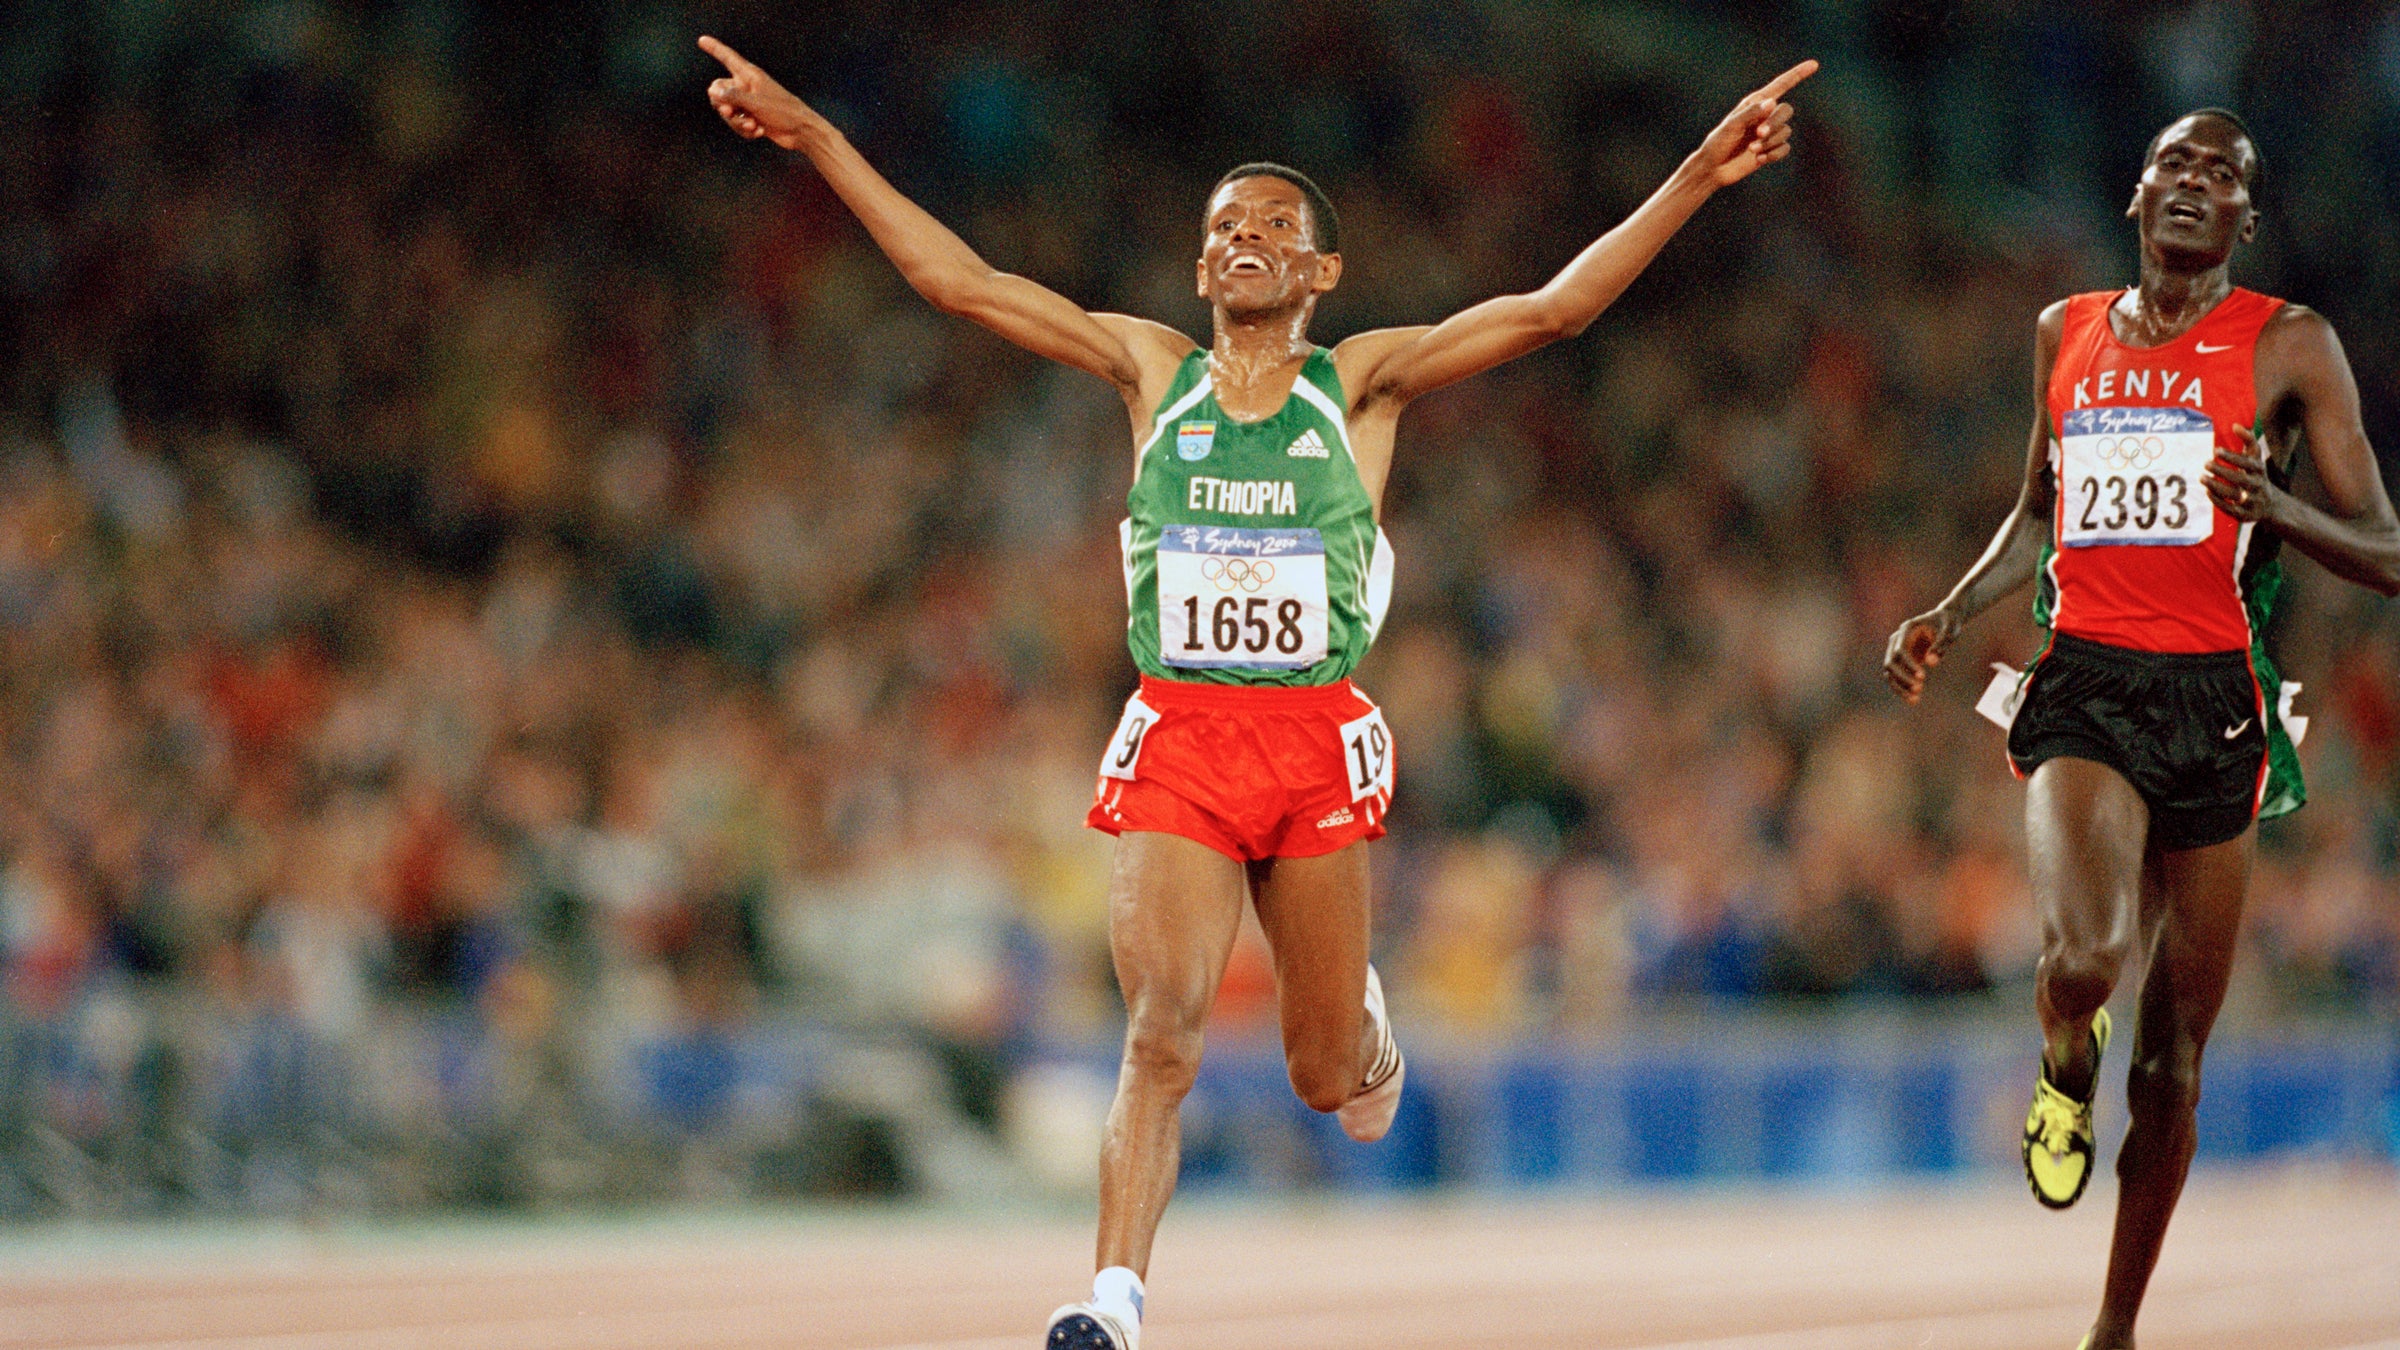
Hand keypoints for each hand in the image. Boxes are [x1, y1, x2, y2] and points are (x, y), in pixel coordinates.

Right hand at [700, 35, 814, 148]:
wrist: (801, 131)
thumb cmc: (782, 112)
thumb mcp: (755, 102)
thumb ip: (732, 96)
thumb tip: (713, 90)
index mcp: (749, 75)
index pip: (727, 58)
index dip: (714, 49)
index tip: (702, 40)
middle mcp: (746, 87)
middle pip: (719, 91)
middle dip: (722, 105)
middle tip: (730, 112)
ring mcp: (749, 103)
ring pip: (727, 111)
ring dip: (736, 122)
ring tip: (752, 125)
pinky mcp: (752, 118)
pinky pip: (737, 124)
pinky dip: (745, 130)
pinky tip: (759, 131)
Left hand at [1688, 60, 1817, 187]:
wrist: (1714, 168)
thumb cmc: (1718, 143)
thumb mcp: (1731, 125)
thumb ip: (1751, 113)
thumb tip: (1772, 102)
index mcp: (1755, 103)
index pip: (1781, 85)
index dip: (1797, 75)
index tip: (1814, 65)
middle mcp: (1765, 115)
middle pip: (1786, 111)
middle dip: (1775, 122)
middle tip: (1758, 133)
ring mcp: (1769, 133)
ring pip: (1786, 131)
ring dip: (1770, 142)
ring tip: (1752, 150)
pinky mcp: (1771, 149)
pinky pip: (1785, 148)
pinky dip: (1773, 154)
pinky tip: (1759, 160)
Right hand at [1882, 607, 1960, 705]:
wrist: (1944, 620)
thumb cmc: (1948, 624)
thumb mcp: (1950, 631)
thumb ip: (1941, 645)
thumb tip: (1931, 663)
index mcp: (1906, 629)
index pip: (1900, 650)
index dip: (1909, 664)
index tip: (1923, 676)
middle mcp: (1897, 640)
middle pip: (1890, 662)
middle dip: (1902, 678)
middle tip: (1919, 689)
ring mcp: (1897, 650)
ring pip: (1890, 672)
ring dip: (1900, 687)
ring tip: (1914, 700)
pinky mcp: (1902, 660)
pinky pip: (1897, 676)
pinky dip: (1903, 688)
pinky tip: (1914, 699)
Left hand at [2205, 426, 2276, 522]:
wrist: (2270, 505)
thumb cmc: (2257, 475)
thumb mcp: (2256, 458)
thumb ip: (2248, 440)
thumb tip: (2235, 425)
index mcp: (2260, 471)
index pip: (2247, 463)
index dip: (2232, 457)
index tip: (2215, 450)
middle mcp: (2257, 486)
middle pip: (2240, 479)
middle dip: (2222, 471)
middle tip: (2205, 463)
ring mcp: (2251, 502)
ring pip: (2233, 495)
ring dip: (2215, 486)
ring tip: (2201, 477)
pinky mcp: (2244, 515)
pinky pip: (2229, 508)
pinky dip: (2217, 500)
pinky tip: (2207, 491)